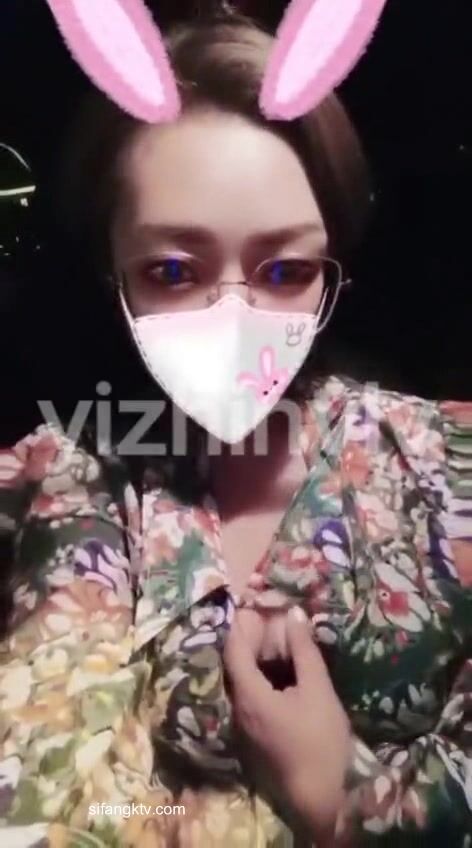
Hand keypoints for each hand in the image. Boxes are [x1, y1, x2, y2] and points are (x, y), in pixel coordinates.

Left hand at [224, 605, 350, 843]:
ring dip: (257, 655)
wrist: (320, 798)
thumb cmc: (320, 741)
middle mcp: (238, 706)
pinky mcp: (254, 731)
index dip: (243, 623)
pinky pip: (250, 692)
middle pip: (235, 662)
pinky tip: (282, 668)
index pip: (234, 648)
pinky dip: (261, 673)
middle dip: (250, 636)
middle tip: (272, 616)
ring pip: (242, 677)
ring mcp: (244, 721)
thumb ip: (304, 651)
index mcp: (248, 694)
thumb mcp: (318, 690)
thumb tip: (293, 614)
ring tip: (279, 636)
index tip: (257, 603)